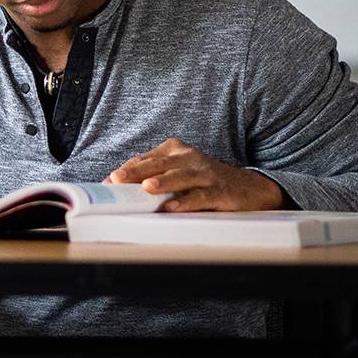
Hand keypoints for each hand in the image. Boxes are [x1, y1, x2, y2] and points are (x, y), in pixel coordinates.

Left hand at [105, 138, 287, 212]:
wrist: (249, 188)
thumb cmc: (205, 180)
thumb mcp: (179, 171)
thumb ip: (152, 175)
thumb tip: (118, 186)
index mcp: (175, 150)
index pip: (145, 159)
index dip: (126, 171)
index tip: (108, 183)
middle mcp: (189, 158)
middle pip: (158, 165)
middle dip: (136, 172)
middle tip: (117, 179)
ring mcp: (205, 174)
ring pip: (179, 177)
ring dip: (162, 182)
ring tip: (146, 187)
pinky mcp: (219, 192)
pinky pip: (199, 197)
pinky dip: (185, 202)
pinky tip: (172, 207)